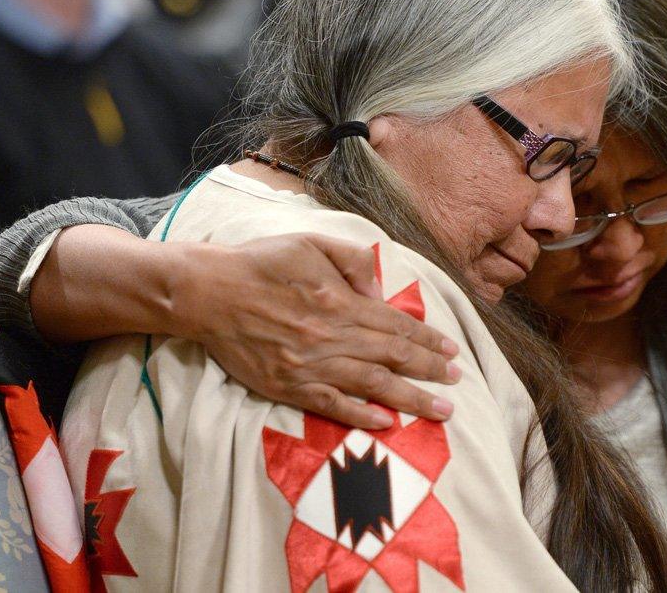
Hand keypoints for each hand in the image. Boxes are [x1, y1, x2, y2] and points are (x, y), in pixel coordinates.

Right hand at [167, 233, 460, 428]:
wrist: (209, 293)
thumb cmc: (262, 263)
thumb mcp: (312, 243)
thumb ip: (353, 262)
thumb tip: (380, 292)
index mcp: (340, 301)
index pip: (395, 324)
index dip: (427, 339)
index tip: (451, 350)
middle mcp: (332, 336)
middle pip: (392, 357)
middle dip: (430, 370)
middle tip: (458, 382)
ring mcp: (311, 366)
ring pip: (372, 386)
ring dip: (411, 399)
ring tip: (441, 410)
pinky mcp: (289, 387)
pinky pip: (333, 406)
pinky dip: (362, 416)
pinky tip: (386, 423)